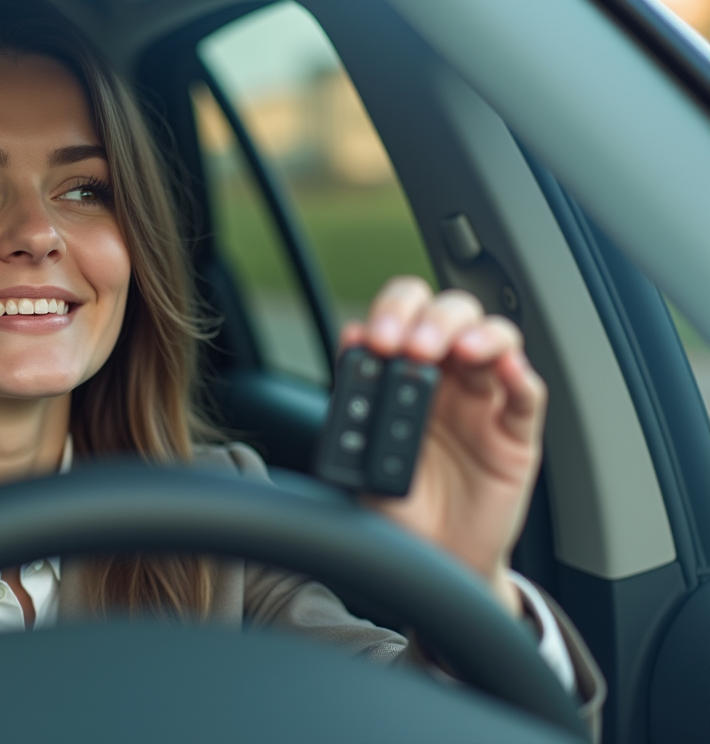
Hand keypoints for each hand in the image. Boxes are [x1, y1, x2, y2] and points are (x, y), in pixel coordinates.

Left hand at [339, 276, 547, 617]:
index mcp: (401, 375)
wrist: (431, 563)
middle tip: (413, 345)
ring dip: (476, 334)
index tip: (376, 338)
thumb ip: (356, 402)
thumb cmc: (397, 511)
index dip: (393, 312)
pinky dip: (519, 374)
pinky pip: (526, 394)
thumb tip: (350, 339)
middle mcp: (445, 380)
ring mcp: (483, 403)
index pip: (405, 316)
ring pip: (494, 339)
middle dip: (432, 319)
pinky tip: (505, 369)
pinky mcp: (516, 435)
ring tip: (458, 349)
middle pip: (451, 315)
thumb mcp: (362, 457)